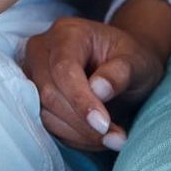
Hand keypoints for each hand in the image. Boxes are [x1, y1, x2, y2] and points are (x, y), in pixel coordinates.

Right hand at [22, 15, 165, 151]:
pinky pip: (47, 125)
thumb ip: (119, 73)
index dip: (80, 100)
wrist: (122, 64)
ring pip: (45, 114)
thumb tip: (99, 90)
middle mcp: (42, 50)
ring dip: (79, 134)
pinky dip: (74, 137)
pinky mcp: (33, 97)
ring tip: (113, 138)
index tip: (103, 124)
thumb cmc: (130, 59)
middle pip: (49, 93)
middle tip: (116, 138)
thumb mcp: (136, 62)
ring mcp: (33, 74)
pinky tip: (97, 138)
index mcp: (67, 32)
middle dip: (82, 122)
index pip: (63, 69)